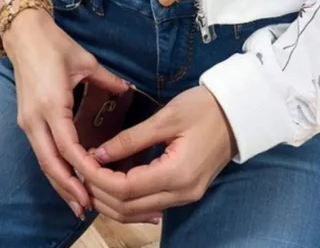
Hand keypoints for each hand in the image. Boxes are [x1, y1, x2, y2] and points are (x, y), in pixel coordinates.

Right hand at [3, 8, 129, 218]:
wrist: (24, 34)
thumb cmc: (55, 45)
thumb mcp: (86, 61)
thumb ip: (108, 80)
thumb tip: (128, 90)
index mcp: (52, 105)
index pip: (68, 146)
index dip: (83, 167)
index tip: (100, 183)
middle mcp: (36, 119)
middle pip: (51, 163)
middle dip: (69, 187)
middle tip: (88, 207)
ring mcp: (28, 121)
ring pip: (43, 161)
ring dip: (59, 182)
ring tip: (78, 202)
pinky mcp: (26, 120)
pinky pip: (40, 151)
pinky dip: (53, 168)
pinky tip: (65, 178)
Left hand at [85, 86, 236, 223]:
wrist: (239, 112)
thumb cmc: (204, 107)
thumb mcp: (167, 117)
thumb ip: (132, 138)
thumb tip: (100, 153)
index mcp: (176, 173)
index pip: (125, 189)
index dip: (98, 179)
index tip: (82, 161)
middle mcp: (181, 193)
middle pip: (127, 208)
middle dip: (98, 192)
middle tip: (80, 169)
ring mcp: (185, 196)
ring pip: (136, 212)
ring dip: (110, 200)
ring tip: (92, 176)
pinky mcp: (186, 193)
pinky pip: (149, 206)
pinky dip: (127, 200)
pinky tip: (115, 183)